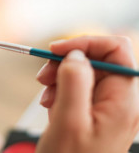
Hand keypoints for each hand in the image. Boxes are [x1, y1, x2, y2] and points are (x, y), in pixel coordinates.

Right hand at [36, 36, 138, 152]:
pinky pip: (77, 85)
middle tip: (42, 76)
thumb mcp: (68, 121)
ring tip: (45, 94)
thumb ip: (75, 82)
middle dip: (66, 61)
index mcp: (123, 100)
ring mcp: (106, 104)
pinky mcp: (92, 109)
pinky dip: (59, 88)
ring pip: (83, 70)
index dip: (87, 42)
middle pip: (96, 58)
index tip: (56, 50)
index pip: (116, 49)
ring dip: (59, 75)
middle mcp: (119, 99)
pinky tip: (50, 103)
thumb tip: (77, 54)